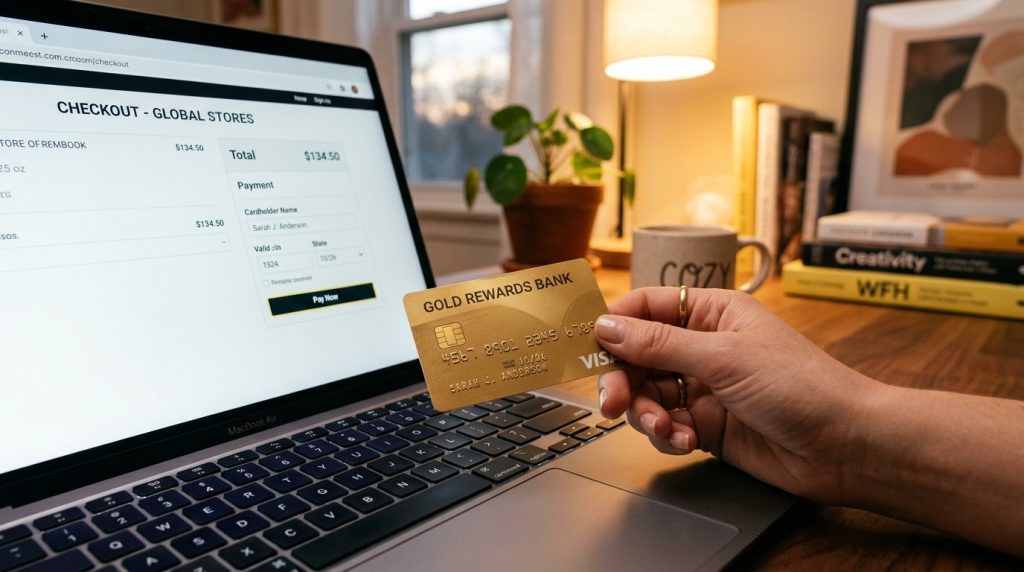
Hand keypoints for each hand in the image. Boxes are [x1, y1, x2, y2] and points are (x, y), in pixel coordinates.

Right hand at [595, 287, 878, 504]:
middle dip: (622, 380)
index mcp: (711, 312)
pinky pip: (667, 426)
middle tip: (610, 403)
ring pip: (648, 395)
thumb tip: (608, 326)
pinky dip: (667, 436)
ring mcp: (705, 387)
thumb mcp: (723, 357)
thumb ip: (659, 343)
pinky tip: (684, 442)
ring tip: (664, 429)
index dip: (615, 324)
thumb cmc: (802, 385)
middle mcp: (704, 346)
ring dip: (646, 414)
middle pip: (638, 356)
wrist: (846, 446)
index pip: (647, 307)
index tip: (588, 345)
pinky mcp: (708, 426)